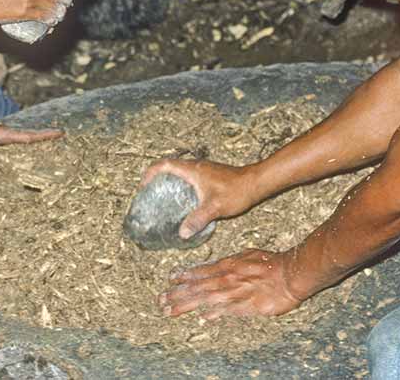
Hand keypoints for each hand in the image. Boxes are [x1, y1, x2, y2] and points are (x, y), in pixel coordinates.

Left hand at [0, 124, 62, 176]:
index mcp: (1, 134)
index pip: (28, 136)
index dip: (45, 135)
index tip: (60, 132)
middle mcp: (1, 133)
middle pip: (28, 135)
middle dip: (44, 136)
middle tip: (61, 136)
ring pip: (19, 139)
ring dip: (33, 141)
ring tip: (48, 145)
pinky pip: (11, 144)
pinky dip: (21, 147)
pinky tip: (23, 155)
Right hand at [141, 159, 258, 238]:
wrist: (256, 183)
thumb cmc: (236, 191)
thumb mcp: (215, 207)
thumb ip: (197, 219)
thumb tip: (182, 233)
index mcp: (192, 170)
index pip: (164, 164)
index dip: (150, 173)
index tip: (143, 186)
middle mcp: (195, 166)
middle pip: (169, 166)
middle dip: (156, 177)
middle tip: (150, 193)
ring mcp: (203, 170)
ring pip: (179, 171)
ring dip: (169, 180)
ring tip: (163, 198)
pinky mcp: (209, 175)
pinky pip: (188, 176)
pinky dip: (180, 184)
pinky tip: (184, 200)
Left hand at [160, 249, 303, 318]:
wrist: (290, 273)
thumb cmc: (271, 263)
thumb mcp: (246, 255)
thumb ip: (229, 262)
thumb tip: (215, 266)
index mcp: (227, 265)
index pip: (200, 271)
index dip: (184, 276)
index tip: (170, 280)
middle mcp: (227, 278)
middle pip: (196, 287)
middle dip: (176, 294)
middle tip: (160, 300)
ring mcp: (236, 292)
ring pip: (205, 299)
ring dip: (186, 305)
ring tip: (169, 310)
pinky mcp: (247, 305)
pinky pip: (227, 310)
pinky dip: (214, 313)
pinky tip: (203, 318)